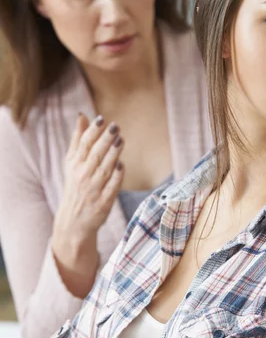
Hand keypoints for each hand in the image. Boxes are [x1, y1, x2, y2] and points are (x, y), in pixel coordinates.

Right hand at [52, 114, 123, 295]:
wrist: (74, 221)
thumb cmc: (76, 186)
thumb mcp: (72, 163)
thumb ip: (78, 139)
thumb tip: (82, 115)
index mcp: (75, 165)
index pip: (82, 145)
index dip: (91, 132)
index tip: (100, 119)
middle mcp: (83, 176)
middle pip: (94, 155)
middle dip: (104, 140)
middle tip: (115, 126)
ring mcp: (93, 190)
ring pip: (104, 170)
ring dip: (112, 155)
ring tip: (120, 140)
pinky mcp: (103, 203)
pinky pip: (111, 188)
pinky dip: (115, 177)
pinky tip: (121, 165)